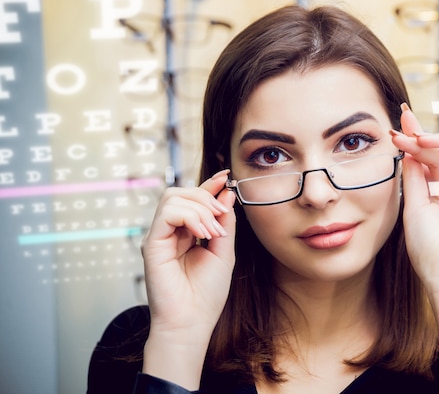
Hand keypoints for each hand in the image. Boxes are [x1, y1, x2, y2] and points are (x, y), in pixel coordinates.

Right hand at [140, 169, 235, 387]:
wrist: (192, 322)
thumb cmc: (206, 294)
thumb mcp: (224, 251)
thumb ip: (225, 222)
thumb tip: (226, 193)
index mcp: (187, 233)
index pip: (194, 199)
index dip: (209, 185)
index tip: (227, 177)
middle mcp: (170, 232)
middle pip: (181, 192)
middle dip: (206, 197)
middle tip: (222, 217)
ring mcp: (159, 236)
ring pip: (173, 197)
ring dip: (200, 208)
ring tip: (213, 231)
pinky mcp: (152, 243)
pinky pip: (167, 212)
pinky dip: (190, 216)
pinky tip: (203, 234)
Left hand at [391, 104, 438, 346]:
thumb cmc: (428, 247)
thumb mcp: (413, 207)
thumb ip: (414, 178)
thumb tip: (408, 150)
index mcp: (433, 191)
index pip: (424, 159)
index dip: (413, 140)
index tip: (397, 126)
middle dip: (422, 137)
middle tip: (405, 129)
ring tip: (423, 140)